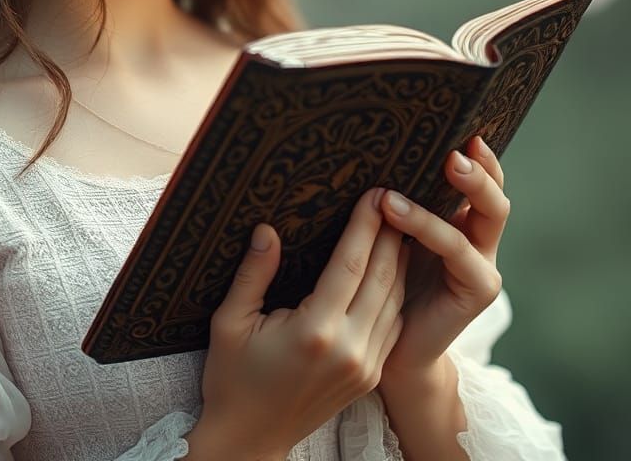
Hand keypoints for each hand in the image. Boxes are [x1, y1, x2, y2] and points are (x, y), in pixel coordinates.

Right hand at [195, 187, 408, 459]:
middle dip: (390, 234)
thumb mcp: (230, 322)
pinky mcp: (369, 377)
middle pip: (382, 278)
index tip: (373, 194)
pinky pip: (393, 325)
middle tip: (394, 196)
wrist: (250, 439)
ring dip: (400, 260)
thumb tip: (268, 229)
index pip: (349, 265)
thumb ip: (253, 274)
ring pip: (394, 301)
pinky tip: (396, 267)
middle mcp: (348, 349)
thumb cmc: (232, 377)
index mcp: (314, 331)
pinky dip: (399, 292)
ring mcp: (364, 366)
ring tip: (401, 223)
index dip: (364, 226)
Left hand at [376, 135, 508, 383]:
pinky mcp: (477, 288)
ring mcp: (482, 261)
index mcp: (459, 217)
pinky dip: (428, 224)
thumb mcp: (386, 231)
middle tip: (458, 145)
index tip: (462, 116)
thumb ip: (389, 195)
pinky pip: (457, 249)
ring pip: (488, 214)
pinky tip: (393, 209)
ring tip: (433, 163)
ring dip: (462, 187)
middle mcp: (478, 236)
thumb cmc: (378, 282)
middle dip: (481, 165)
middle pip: (494, 190)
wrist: (388, 351)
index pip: (479, 174)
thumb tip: (363, 142)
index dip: (476, 150)